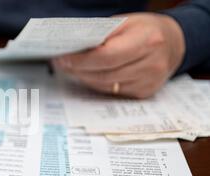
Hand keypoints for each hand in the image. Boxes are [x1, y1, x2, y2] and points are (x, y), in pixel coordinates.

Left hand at [52, 13, 184, 98]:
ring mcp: (150, 81)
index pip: (107, 56)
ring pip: (107, 86)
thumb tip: (74, 47)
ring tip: (71, 69)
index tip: (63, 58)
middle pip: (105, 74)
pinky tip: (88, 75)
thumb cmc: (145, 30)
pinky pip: (114, 92)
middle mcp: (152, 64)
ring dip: (85, 78)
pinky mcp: (145, 93)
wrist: (174, 43)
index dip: (81, 60)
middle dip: (79, 70)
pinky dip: (98, 84)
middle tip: (61, 64)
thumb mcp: (126, 22)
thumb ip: (103, 34)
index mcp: (147, 40)